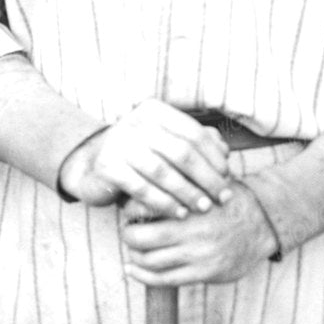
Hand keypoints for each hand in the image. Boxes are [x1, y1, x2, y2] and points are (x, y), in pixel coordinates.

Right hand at [59, 99, 232, 216]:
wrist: (95, 167)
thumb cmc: (142, 156)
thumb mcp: (167, 145)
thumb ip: (196, 144)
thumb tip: (226, 152)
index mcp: (154, 111)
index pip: (193, 133)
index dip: (214, 156)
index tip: (228, 176)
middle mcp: (135, 121)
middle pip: (182, 152)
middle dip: (206, 177)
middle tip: (222, 196)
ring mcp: (119, 142)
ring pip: (164, 171)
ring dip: (188, 192)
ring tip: (204, 207)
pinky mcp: (108, 166)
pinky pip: (143, 188)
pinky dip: (165, 203)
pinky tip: (179, 213)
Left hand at [119, 182, 275, 286]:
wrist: (263, 225)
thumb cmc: (230, 200)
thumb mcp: (209, 178)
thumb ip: (185, 173)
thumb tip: (155, 162)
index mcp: (190, 202)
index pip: (144, 206)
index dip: (129, 209)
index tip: (128, 210)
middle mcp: (191, 229)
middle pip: (140, 237)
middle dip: (128, 235)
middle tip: (129, 231)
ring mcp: (197, 253)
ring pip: (149, 260)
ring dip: (135, 256)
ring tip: (134, 250)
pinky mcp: (203, 273)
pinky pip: (163, 279)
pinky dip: (142, 276)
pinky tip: (132, 270)